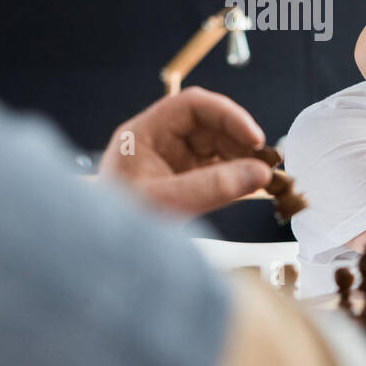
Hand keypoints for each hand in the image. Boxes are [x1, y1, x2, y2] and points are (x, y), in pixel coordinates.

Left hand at [98, 86, 273, 215]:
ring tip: (263, 175)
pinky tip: (250, 184)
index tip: (254, 137)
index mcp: (143, 134)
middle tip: (265, 160)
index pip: (191, 106)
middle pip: (208, 125)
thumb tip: (258, 173)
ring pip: (214, 147)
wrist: (100, 259)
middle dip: (239, 140)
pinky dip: (234, 175)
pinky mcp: (180, 182)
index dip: (227, 115)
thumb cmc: (119, 228)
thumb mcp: (167, 204)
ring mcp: (169, 162)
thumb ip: (213, 187)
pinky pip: (213, 169)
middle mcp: (157, 143)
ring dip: (241, 158)